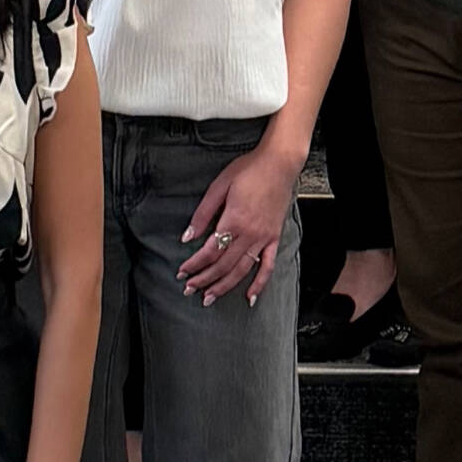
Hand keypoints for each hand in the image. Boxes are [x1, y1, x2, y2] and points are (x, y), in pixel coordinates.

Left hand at [179, 142, 299, 305]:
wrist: (279, 164)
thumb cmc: (248, 170)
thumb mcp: (219, 186)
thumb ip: (203, 213)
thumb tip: (188, 236)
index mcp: (234, 220)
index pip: (210, 251)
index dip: (194, 264)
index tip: (182, 271)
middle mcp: (250, 234)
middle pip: (223, 265)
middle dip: (204, 280)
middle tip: (189, 289)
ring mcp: (264, 238)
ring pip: (242, 270)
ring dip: (225, 286)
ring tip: (209, 298)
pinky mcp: (275, 238)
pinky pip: (268, 266)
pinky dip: (260, 284)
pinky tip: (250, 297)